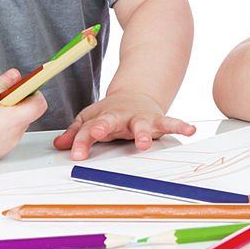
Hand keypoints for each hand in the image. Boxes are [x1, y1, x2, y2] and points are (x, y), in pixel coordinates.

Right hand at [0, 68, 48, 164]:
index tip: (26, 86)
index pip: (39, 105)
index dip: (34, 93)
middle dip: (17, 104)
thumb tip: (16, 76)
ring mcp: (5, 148)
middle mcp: (12, 137)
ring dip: (7, 117)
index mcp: (11, 120)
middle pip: (27, 115)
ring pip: (16, 126)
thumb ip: (2, 83)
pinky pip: (6, 137)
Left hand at [53, 92, 196, 159]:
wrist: (135, 94)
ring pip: (141, 125)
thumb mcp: (90, 118)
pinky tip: (191, 130)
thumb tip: (59, 146)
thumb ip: (75, 133)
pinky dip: (180, 125)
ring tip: (143, 144)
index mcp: (102, 117)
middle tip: (97, 134)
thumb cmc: (111, 112)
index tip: (76, 154)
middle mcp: (120, 117)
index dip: (81, 141)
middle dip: (103, 127)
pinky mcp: (157, 119)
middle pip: (110, 121)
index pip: (88, 129)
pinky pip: (170, 123)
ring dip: (142, 134)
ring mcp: (139, 117)